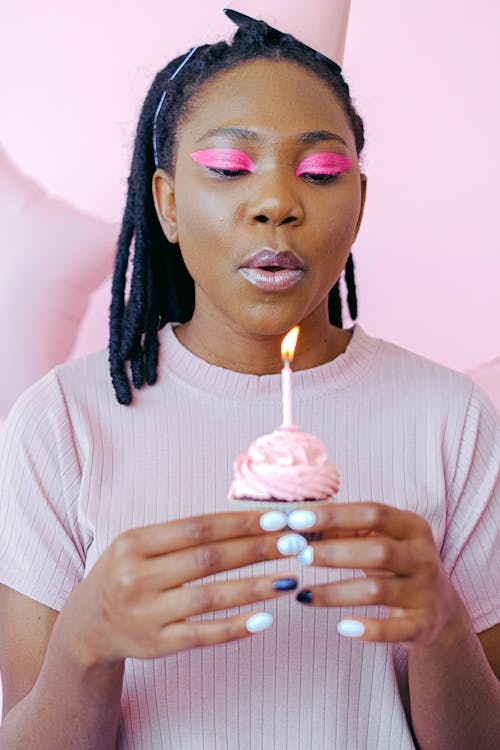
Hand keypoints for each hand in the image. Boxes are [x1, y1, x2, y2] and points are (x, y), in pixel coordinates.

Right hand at [56, 511, 297, 666]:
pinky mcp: (158, 645)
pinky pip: (203, 635)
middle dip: (256, 550)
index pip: (197, 528)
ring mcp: (148, 613)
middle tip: (294, 544)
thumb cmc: (125, 573)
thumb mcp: (138, 544)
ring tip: (291, 579)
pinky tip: (265, 619)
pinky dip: (235, 627)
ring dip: (255, 587)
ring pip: (211, 597)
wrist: (88, 624)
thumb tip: (246, 522)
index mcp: (134, 543)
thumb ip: (182, 535)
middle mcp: (138, 577)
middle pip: (208, 559)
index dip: (239, 523)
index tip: (275, 520)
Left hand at [289, 502, 466, 648]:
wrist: (441, 610)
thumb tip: (297, 523)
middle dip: (334, 553)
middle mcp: (423, 557)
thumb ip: (344, 530)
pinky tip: (342, 627)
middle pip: (377, 550)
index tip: (297, 519)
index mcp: (413, 527)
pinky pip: (394, 630)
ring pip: (377, 591)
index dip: (334, 515)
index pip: (373, 512)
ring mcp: (425, 592)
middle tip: (299, 555)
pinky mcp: (423, 625)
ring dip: (336, 592)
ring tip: (303, 594)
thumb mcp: (379, 540)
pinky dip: (369, 630)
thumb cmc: (395, 565)